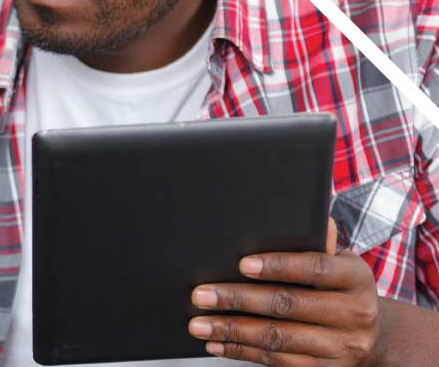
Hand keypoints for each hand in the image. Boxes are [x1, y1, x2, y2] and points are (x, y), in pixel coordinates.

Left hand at [187, 218, 382, 365]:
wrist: (369, 338)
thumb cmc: (338, 289)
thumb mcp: (337, 264)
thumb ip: (317, 244)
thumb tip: (303, 217)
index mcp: (356, 278)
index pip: (315, 267)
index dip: (278, 265)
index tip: (241, 264)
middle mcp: (355, 314)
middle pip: (288, 305)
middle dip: (237, 299)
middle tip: (200, 295)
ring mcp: (342, 347)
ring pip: (278, 337)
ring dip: (232, 330)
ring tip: (199, 324)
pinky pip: (277, 361)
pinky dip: (242, 351)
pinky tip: (218, 343)